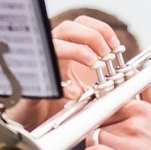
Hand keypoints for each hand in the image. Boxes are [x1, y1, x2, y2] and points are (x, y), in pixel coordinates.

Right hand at [5, 16, 127, 130]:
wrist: (28, 123)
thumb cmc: (52, 105)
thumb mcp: (80, 90)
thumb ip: (96, 82)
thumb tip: (122, 79)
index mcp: (63, 49)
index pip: (82, 25)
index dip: (102, 30)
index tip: (117, 47)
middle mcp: (49, 52)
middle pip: (69, 27)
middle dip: (93, 37)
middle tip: (107, 55)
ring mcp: (38, 65)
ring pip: (55, 43)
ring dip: (78, 51)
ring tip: (94, 65)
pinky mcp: (29, 83)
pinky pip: (44, 76)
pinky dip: (61, 84)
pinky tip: (73, 94)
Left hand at [82, 88, 150, 149]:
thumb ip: (148, 91)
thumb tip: (136, 72)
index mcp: (142, 109)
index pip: (107, 102)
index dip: (101, 113)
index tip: (101, 119)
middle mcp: (135, 123)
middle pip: (97, 120)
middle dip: (99, 131)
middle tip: (111, 141)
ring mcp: (128, 142)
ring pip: (92, 136)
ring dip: (95, 146)